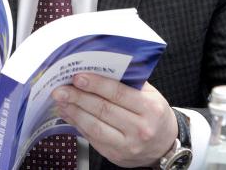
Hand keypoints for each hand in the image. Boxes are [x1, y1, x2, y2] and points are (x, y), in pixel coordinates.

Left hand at [52, 74, 176, 167]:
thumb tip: (99, 69)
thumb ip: (128, 82)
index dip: (96, 84)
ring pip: (95, 126)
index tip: (78, 77)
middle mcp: (139, 128)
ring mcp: (127, 145)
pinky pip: (92, 138)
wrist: (164, 146)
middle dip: (78, 97)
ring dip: (74, 112)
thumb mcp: (150, 95)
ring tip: (61, 101)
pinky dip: (77, 124)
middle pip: (103, 110)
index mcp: (149, 108)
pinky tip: (68, 114)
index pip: (118, 94)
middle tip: (61, 88)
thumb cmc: (154, 114)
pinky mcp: (115, 155)